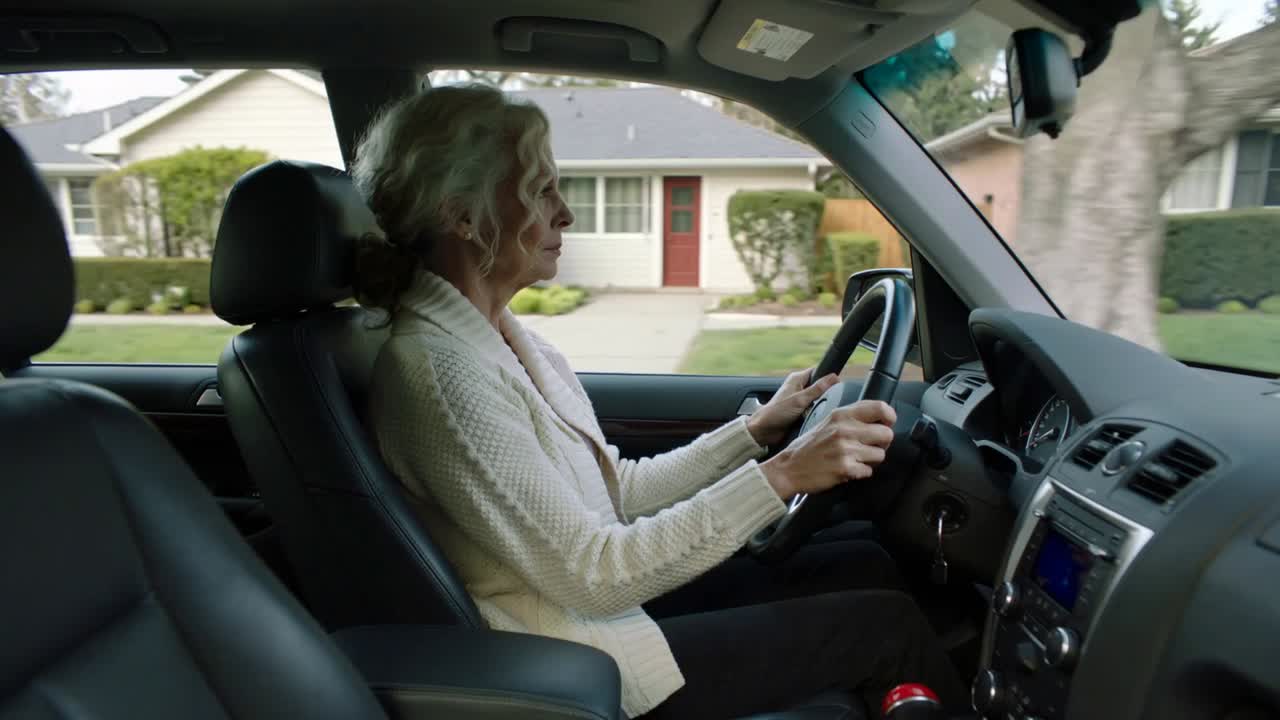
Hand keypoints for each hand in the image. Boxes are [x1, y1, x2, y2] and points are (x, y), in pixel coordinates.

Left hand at [746, 368, 839, 447]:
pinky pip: (813, 411)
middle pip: (820, 387)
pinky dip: (814, 414)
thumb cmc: (775, 413)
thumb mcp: (800, 399)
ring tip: (815, 411)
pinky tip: (813, 418)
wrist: (764, 431)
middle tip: (824, 401)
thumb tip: (833, 377)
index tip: (836, 384)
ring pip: (818, 401)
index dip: (827, 376)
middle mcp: (798, 387)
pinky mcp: (800, 411)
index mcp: (797, 379)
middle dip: (824, 395)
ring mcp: (799, 400)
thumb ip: (817, 389)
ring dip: (819, 406)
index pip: (818, 371)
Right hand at [759, 400, 897, 500]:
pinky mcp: (846, 468)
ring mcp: (846, 449)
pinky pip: (869, 471)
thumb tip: (878, 419)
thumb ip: (850, 418)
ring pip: (880, 455)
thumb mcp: (827, 422)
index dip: (889, 417)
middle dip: (882, 443)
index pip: (880, 408)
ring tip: (855, 459)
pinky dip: (861, 473)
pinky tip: (848, 469)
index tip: (887, 423)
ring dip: (871, 460)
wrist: (789, 468)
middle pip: (886, 434)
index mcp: (841, 415)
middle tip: (870, 447)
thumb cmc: (808, 447)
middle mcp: (845, 429)